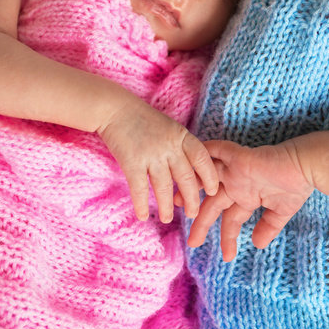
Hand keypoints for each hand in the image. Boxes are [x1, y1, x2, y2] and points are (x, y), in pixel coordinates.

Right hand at [97, 101, 218, 222]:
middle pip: (186, 177)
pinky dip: (141, 204)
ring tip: (168, 219)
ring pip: (164, 187)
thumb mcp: (169, 128)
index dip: (210, 176)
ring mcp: (151, 155)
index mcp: (181, 136)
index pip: (202, 158)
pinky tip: (142, 216)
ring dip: (167, 206)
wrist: (116, 109)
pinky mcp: (132, 162)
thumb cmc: (143, 119)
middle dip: (192, 199)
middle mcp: (169, 147)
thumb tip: (191, 169)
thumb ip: (180, 146)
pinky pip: (140, 188)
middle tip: (193, 214)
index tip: (212, 191)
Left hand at [183, 139, 313, 261]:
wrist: (306, 166)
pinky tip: (189, 163)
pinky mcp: (239, 157)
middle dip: (201, 223)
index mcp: (246, 197)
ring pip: (207, 180)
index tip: (227, 257)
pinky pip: (217, 152)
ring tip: (174, 202)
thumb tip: (257, 245)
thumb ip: (267, 227)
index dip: (227, 238)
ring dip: (191, 190)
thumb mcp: (280, 212)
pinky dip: (204, 154)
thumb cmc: (296, 185)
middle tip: (192, 242)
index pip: (230, 219)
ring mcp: (235, 170)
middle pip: (212, 205)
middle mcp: (237, 184)